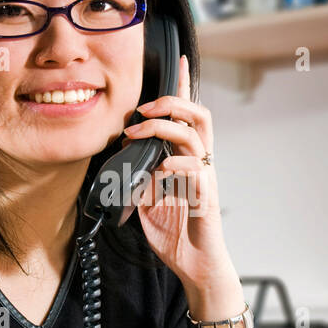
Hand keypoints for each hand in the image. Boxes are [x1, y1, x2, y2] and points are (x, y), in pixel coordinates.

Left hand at [122, 54, 232, 293]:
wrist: (196, 265)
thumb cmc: (176, 233)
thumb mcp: (147, 200)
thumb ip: (138, 177)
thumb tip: (121, 159)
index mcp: (186, 159)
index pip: (188, 116)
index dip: (185, 87)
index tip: (179, 62)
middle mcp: (200, 163)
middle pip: (199, 115)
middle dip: (172, 101)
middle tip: (144, 108)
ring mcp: (205, 178)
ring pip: (196, 136)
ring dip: (164, 128)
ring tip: (138, 133)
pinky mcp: (206, 198)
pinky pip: (195, 171)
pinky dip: (175, 164)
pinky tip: (159, 169)